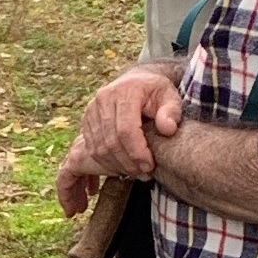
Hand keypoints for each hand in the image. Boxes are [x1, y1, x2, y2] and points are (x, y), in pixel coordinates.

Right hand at [58, 68, 182, 213]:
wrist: (135, 82)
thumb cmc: (156, 92)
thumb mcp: (170, 96)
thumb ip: (172, 111)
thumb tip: (168, 128)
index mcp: (124, 92)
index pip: (125, 129)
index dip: (136, 152)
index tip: (150, 167)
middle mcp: (102, 100)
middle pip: (109, 141)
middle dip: (127, 163)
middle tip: (145, 175)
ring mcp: (91, 111)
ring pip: (97, 148)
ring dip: (114, 167)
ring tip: (134, 174)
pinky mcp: (86, 122)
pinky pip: (90, 149)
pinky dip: (103, 164)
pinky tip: (120, 168)